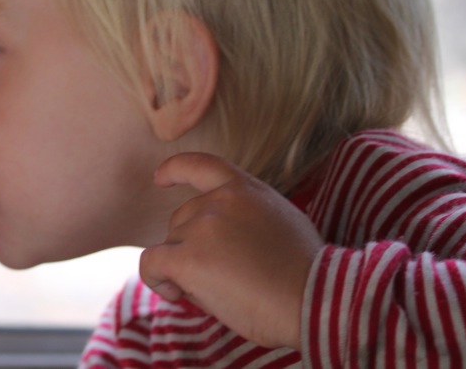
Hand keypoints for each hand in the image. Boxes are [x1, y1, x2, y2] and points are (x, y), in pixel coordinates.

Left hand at [139, 152, 322, 349]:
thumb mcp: (283, 221)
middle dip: (191, 248)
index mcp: (245, 189)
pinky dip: (157, 281)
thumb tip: (223, 238)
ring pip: (170, 245)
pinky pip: (152, 264)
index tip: (160, 179)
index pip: (201, 165)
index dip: (175, 169)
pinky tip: (175, 294)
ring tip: (219, 291)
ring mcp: (201, 226)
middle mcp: (219, 200)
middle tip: (224, 277)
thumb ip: (248, 216)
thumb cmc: (306, 274)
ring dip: (182, 269)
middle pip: (181, 220)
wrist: (314, 300)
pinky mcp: (187, 258)